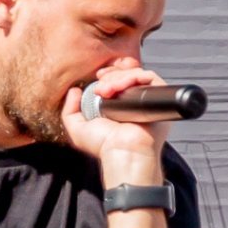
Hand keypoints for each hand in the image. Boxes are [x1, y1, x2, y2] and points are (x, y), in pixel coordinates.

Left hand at [63, 64, 171, 184]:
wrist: (122, 153)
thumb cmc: (104, 146)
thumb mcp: (78, 129)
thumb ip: (69, 110)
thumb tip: (74, 91)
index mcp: (119, 108)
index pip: (117, 81)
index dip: (108, 76)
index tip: (98, 78)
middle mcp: (133, 103)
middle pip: (126, 75)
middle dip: (111, 77)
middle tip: (101, 88)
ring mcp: (146, 101)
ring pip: (137, 75)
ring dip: (119, 77)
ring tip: (107, 90)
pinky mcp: (157, 100)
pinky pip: (150, 78)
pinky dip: (133, 77)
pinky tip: (119, 88)